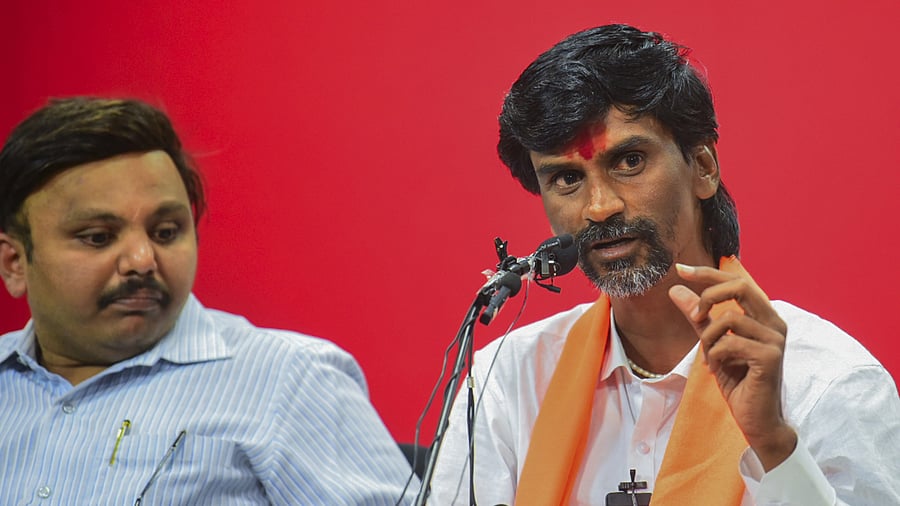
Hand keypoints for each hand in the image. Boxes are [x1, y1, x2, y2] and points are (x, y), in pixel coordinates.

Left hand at [668, 263, 796, 470]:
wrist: (756, 418)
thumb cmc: (738, 381)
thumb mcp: (711, 343)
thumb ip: (698, 317)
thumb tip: (675, 290)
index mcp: (763, 316)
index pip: (737, 281)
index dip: (708, 273)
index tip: (680, 269)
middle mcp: (774, 322)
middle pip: (739, 286)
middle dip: (708, 295)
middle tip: (695, 316)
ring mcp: (775, 339)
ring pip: (729, 318)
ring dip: (708, 337)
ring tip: (709, 356)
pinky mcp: (771, 356)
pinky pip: (730, 342)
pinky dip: (715, 354)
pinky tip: (717, 368)